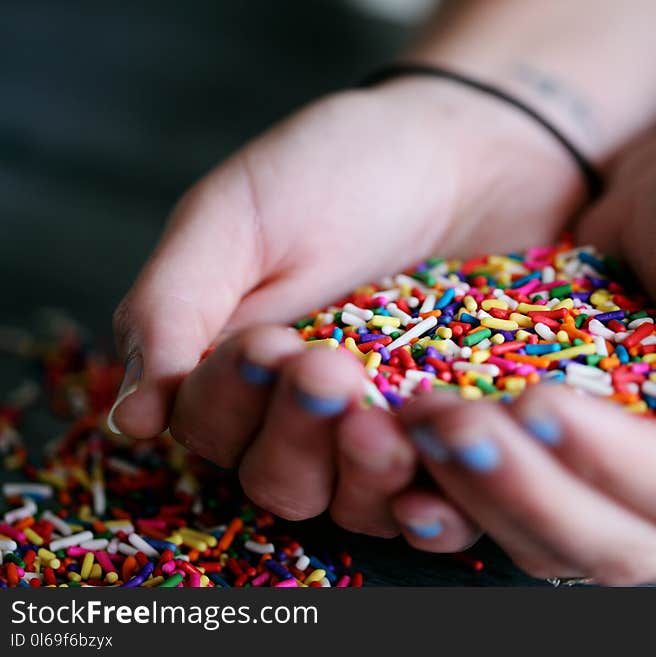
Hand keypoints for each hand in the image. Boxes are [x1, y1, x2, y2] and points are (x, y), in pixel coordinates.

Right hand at [109, 78, 584, 533]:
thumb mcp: (236, 218)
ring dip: (361, 475)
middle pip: (279, 480)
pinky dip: (433, 501)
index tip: (267, 344)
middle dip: (295, 435)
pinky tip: (441, 480)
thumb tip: (129, 420)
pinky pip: (436, 491)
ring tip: (389, 423)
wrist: (458, 151)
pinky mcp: (447, 433)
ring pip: (351, 502)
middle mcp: (303, 413)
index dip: (228, 401)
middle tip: (329, 371)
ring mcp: (381, 429)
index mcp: (236, 368)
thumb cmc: (337, 170)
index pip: (209, 426)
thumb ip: (172, 308)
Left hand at [387, 134, 655, 582]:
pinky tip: (413, 449)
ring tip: (417, 424)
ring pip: (551, 544)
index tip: (535, 399)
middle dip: (523, 488)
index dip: (611, 462)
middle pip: (611, 543)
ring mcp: (630, 500)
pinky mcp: (569, 475)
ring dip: (477, 493)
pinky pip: (512, 511)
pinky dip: (462, 491)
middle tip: (446, 423)